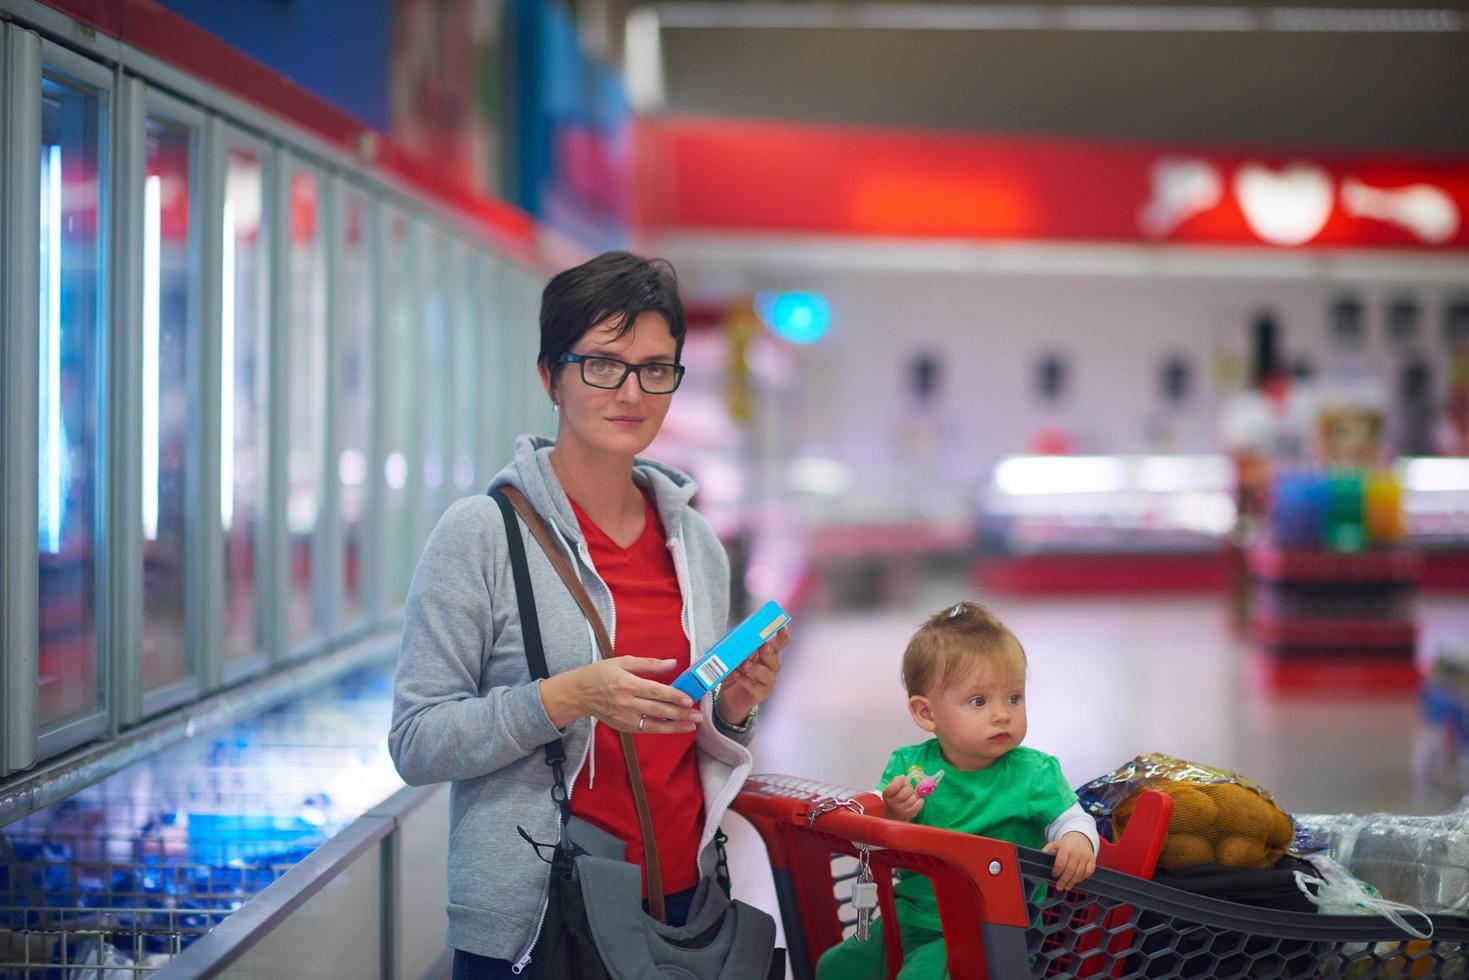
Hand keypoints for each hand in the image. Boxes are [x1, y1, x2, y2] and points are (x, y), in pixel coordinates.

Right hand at [540, 656, 701, 733]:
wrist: (578, 693)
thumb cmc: (600, 674)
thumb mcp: (622, 661)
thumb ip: (649, 664)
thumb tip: (672, 663)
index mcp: (627, 683)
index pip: (655, 691)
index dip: (673, 696)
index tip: (688, 699)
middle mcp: (626, 702)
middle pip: (658, 710)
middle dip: (680, 714)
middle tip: (698, 716)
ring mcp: (624, 717)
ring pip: (654, 724)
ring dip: (674, 727)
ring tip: (691, 726)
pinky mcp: (622, 726)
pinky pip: (645, 730)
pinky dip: (661, 730)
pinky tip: (675, 728)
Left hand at [715, 626, 788, 726]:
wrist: (729, 696)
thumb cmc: (734, 671)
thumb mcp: (733, 657)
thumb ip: (735, 648)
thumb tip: (730, 640)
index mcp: (767, 653)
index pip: (780, 643)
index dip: (783, 635)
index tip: (782, 627)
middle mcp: (771, 667)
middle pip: (775, 658)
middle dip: (769, 652)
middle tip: (762, 646)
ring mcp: (767, 681)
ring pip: (767, 674)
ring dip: (756, 668)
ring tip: (745, 664)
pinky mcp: (760, 694)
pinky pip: (754, 685)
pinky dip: (744, 679)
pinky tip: (736, 674)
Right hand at [881, 775, 923, 821]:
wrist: (895, 813)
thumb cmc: (895, 797)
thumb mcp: (892, 787)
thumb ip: (896, 780)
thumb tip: (903, 778)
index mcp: (886, 795)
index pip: (893, 787)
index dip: (900, 781)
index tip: (902, 779)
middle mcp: (892, 804)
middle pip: (906, 791)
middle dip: (909, 787)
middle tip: (908, 789)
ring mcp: (901, 810)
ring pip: (914, 797)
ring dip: (915, 794)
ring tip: (911, 796)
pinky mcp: (910, 814)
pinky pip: (919, 803)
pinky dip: (920, 800)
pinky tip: (916, 800)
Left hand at [1042, 831, 1096, 891]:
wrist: (1080, 837)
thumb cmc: (1065, 844)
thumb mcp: (1054, 844)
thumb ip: (1046, 852)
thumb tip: (1038, 860)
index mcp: (1065, 847)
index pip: (1060, 863)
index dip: (1056, 872)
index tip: (1053, 875)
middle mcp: (1076, 852)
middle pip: (1070, 870)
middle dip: (1063, 880)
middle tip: (1059, 887)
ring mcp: (1085, 856)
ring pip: (1079, 873)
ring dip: (1072, 882)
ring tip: (1067, 886)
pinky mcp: (1092, 860)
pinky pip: (1088, 872)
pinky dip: (1082, 878)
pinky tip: (1076, 880)